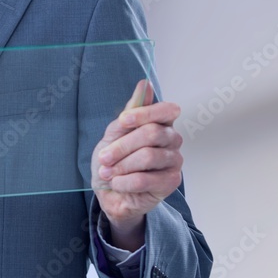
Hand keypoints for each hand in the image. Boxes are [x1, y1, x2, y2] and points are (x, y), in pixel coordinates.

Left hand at [91, 80, 182, 235]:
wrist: (110, 193)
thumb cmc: (113, 161)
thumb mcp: (114, 134)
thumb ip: (130, 112)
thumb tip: (145, 84)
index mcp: (161, 124)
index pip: (168, 110)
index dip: (146, 113)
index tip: (123, 120)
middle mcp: (172, 141)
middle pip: (152, 133)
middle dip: (121, 146)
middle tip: (103, 157)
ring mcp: (174, 161)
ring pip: (148, 156)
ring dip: (121, 166)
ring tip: (107, 173)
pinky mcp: (171, 182)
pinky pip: (147, 179)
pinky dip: (125, 181)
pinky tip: (117, 183)